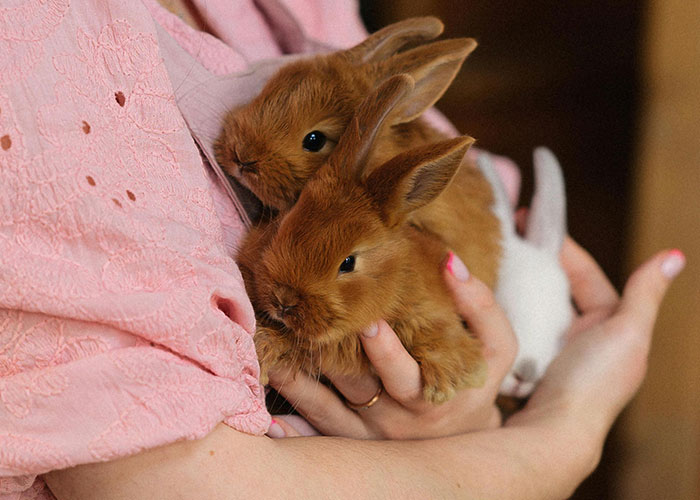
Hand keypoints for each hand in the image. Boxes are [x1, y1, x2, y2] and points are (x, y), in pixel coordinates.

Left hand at [267, 252, 516, 439]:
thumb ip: (481, 306)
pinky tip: (272, 392)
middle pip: (358, 388)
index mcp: (431, 393)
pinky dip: (293, 413)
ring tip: (274, 346)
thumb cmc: (475, 381)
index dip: (385, 350)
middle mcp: (398, 420)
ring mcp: (370, 433)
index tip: (367, 321)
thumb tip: (451, 262)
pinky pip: (317, 427)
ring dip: (300, 377)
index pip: (405, 374)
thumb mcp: (496, 346)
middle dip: (331, 358)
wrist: (464, 437)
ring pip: (328, 407)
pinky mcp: (350, 440)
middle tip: (306, 327)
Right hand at [508, 238, 684, 454]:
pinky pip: (513, 328)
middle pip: (556, 290)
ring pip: (532, 308)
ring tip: (490, 264)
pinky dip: (500, 312)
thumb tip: (675, 255)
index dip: (563, 248)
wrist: (556, 432)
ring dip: (513, 288)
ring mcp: (551, 353)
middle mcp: (582, 339)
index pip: (586, 276)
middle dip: (534, 264)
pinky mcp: (525, 365)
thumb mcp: (629, 333)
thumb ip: (646, 293)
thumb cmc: (596, 383)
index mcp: (611, 327)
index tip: (531, 223)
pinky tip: (482, 299)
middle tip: (505, 239)